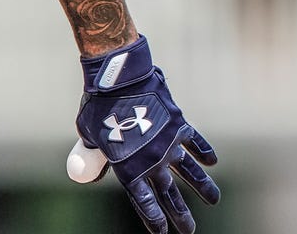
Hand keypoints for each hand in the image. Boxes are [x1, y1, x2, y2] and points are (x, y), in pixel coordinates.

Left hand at [67, 35, 219, 233]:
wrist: (119, 78)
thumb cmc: (98, 106)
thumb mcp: (88, 134)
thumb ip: (89, 154)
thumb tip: (82, 174)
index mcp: (129, 167)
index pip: (143, 201)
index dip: (153, 217)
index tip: (163, 232)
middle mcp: (153, 161)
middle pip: (169, 194)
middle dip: (180, 214)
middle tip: (189, 230)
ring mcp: (169, 144)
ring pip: (190, 173)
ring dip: (203, 187)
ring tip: (214, 200)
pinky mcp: (179, 126)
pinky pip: (195, 143)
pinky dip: (204, 151)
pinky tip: (212, 162)